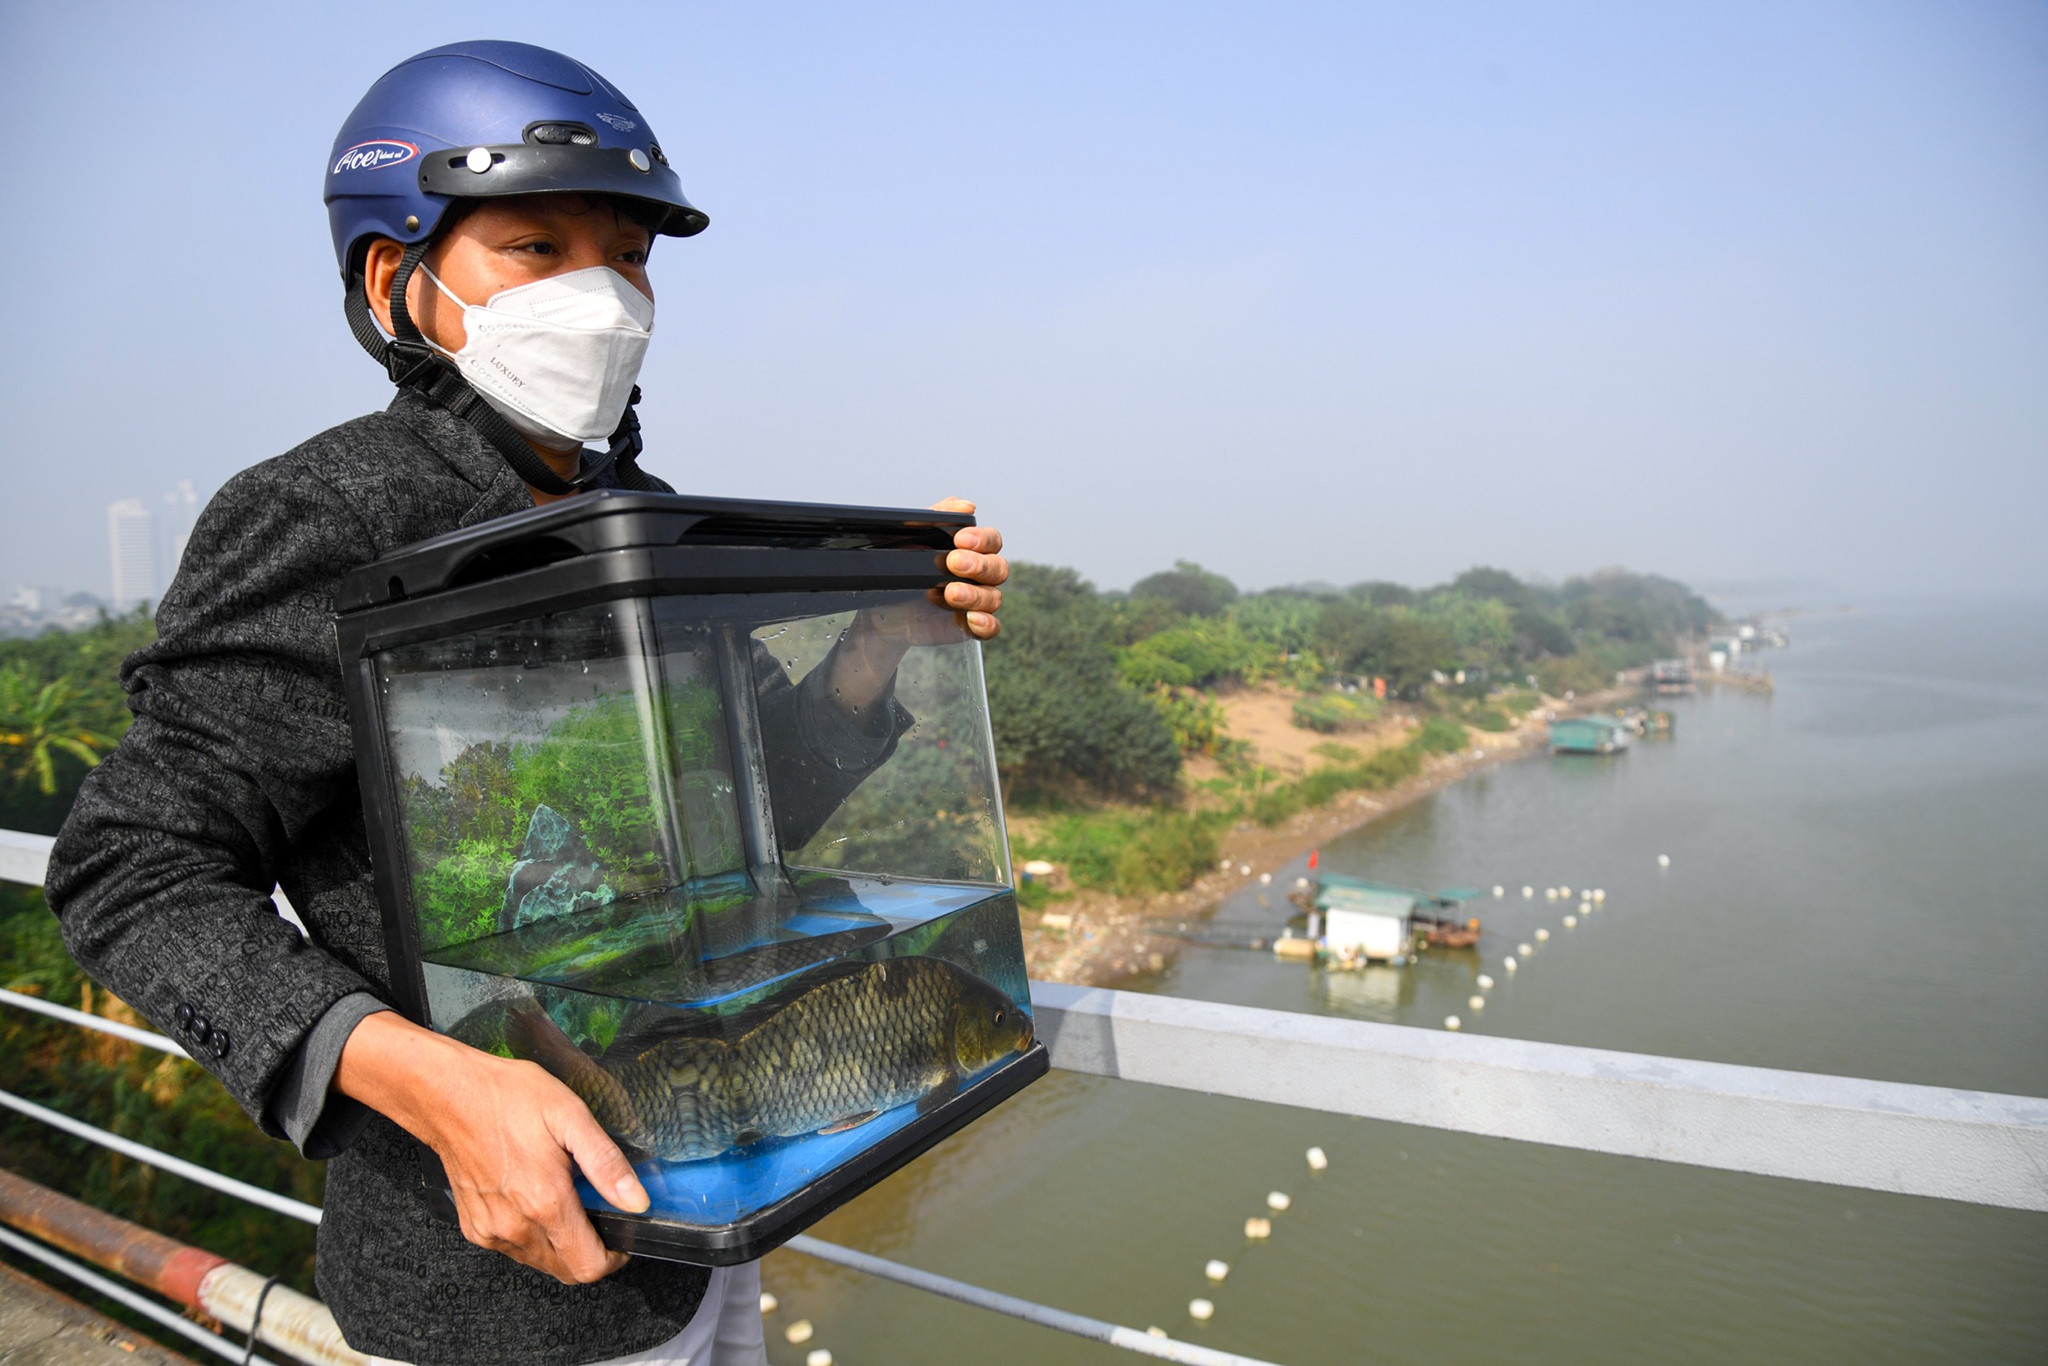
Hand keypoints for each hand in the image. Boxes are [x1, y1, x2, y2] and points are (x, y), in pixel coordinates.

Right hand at [335, 1012, 647, 1284]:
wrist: (447, 1095)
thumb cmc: (508, 1098)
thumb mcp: (570, 1116)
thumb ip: (606, 1163)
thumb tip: (638, 1202)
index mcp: (545, 1204)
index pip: (588, 1266)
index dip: (613, 1257)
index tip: (622, 1235)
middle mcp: (515, 1228)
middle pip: (566, 1270)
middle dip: (589, 1251)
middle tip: (596, 1211)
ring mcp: (491, 1231)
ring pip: (540, 1261)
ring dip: (560, 1244)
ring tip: (564, 1198)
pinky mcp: (473, 1227)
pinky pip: (513, 1248)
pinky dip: (531, 1235)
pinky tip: (532, 1198)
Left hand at [824, 498, 1010, 710]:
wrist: (880, 604)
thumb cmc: (903, 564)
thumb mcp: (914, 536)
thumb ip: (939, 518)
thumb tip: (967, 505)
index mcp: (973, 550)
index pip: (992, 541)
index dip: (982, 539)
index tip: (961, 539)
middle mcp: (980, 576)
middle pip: (999, 569)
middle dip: (979, 565)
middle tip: (953, 563)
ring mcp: (976, 602)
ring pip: (994, 598)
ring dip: (974, 595)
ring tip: (950, 593)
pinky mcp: (969, 626)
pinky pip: (991, 628)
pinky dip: (986, 624)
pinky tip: (971, 619)